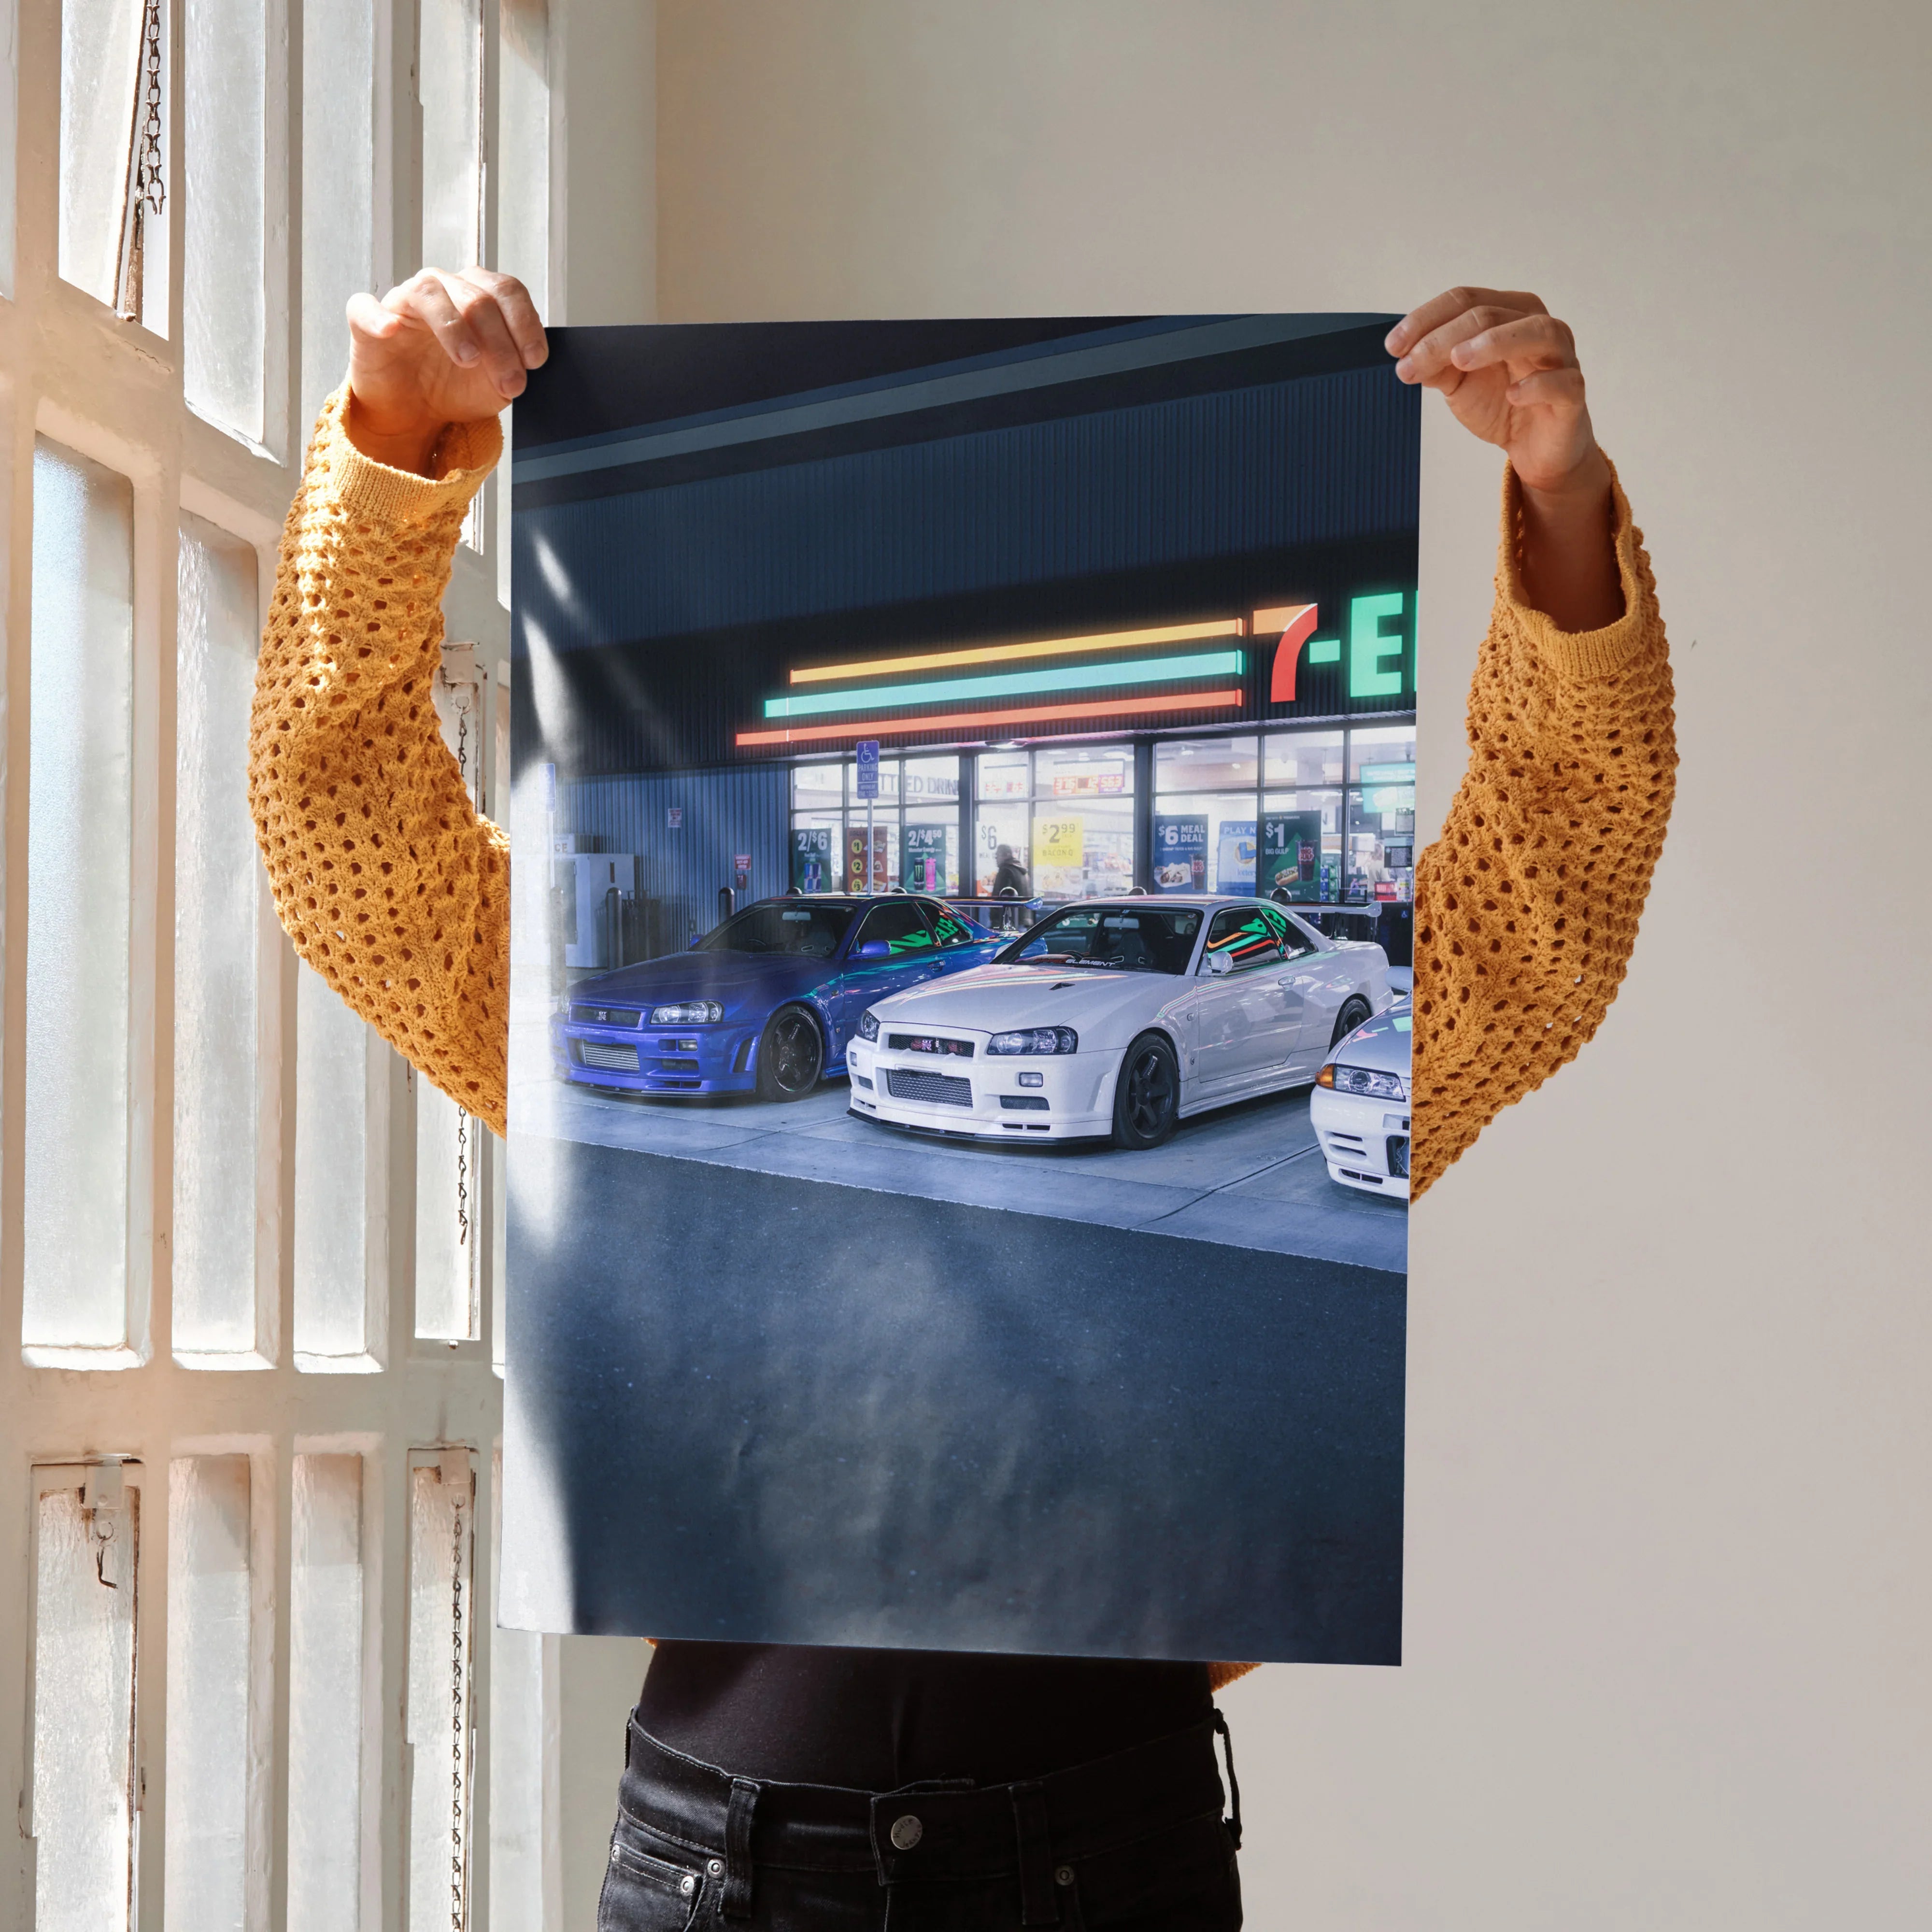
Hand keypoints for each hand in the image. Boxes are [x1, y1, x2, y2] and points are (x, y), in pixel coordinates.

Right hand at [344, 267, 546, 474]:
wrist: (415, 413)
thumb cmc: (455, 387)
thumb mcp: (497, 384)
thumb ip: (515, 367)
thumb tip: (528, 362)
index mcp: (478, 295)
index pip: (507, 291)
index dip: (525, 323)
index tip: (535, 360)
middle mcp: (443, 289)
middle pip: (477, 297)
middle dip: (500, 343)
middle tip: (510, 382)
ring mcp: (404, 301)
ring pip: (429, 293)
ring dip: (454, 327)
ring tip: (469, 360)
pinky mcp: (366, 321)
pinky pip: (365, 307)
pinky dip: (378, 317)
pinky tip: (391, 330)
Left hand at [1388, 287, 1620, 629]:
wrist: (1534, 448)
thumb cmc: (1501, 403)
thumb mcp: (1458, 383)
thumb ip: (1436, 365)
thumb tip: (1406, 355)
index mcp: (1508, 314)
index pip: (1466, 300)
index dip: (1426, 318)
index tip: (1393, 346)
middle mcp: (1537, 326)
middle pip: (1491, 314)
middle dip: (1444, 337)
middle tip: (1411, 362)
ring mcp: (1561, 357)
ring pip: (1537, 332)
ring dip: (1495, 342)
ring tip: (1459, 360)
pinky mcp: (1573, 393)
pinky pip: (1563, 382)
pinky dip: (1537, 385)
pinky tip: (1513, 394)